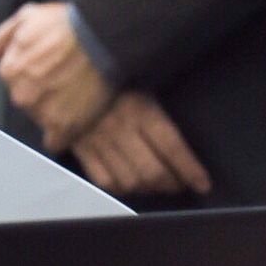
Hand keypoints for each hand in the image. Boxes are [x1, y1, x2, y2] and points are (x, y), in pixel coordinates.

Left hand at [0, 2, 113, 150]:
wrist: (102, 35)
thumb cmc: (67, 24)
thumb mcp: (26, 17)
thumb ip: (1, 39)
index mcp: (9, 72)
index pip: (15, 81)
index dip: (34, 74)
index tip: (51, 68)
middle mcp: (20, 95)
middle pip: (28, 101)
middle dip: (44, 93)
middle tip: (67, 79)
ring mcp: (41, 113)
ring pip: (43, 118)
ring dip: (57, 111)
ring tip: (78, 92)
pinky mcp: (64, 126)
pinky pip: (57, 141)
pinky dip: (65, 134)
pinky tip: (76, 120)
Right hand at [71, 91, 212, 197]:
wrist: (63, 75)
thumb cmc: (111, 79)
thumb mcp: (139, 85)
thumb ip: (156, 113)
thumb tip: (178, 145)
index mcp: (141, 110)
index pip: (172, 148)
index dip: (190, 170)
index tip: (202, 184)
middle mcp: (121, 129)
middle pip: (152, 171)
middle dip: (171, 184)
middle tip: (179, 185)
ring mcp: (98, 142)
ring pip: (129, 181)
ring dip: (148, 189)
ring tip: (156, 186)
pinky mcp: (81, 150)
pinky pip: (103, 181)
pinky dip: (120, 189)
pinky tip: (129, 185)